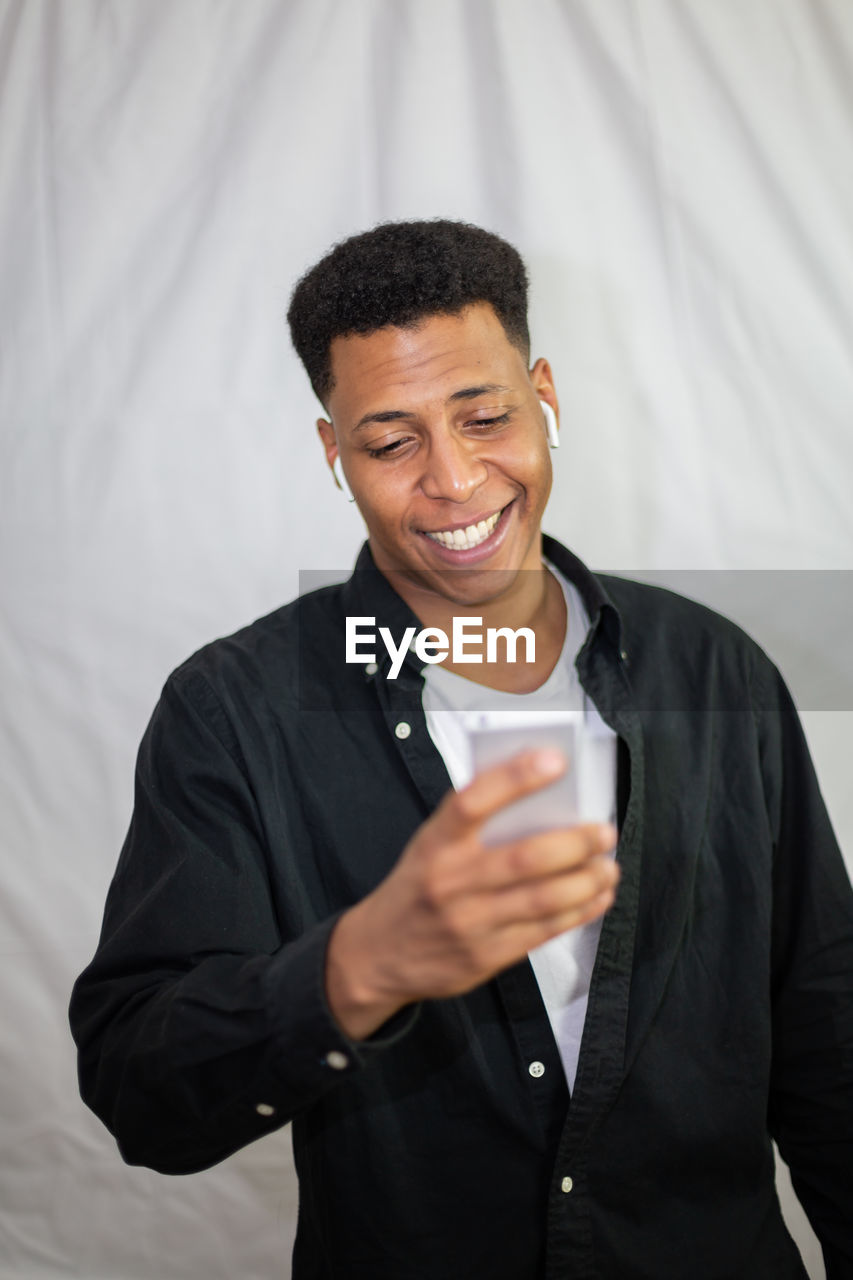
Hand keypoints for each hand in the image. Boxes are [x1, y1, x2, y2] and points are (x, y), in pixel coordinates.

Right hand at [325, 749, 618, 1039]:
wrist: (377, 955)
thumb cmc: (418, 887)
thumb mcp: (429, 846)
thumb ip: (473, 825)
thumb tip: (543, 799)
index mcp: (435, 843)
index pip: (472, 801)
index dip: (515, 777)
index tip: (556, 760)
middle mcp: (450, 882)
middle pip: (525, 858)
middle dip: (575, 842)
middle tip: (604, 830)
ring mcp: (468, 923)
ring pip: (543, 899)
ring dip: (586, 881)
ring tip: (608, 866)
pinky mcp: (485, 956)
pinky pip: (544, 932)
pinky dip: (579, 912)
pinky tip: (597, 897)